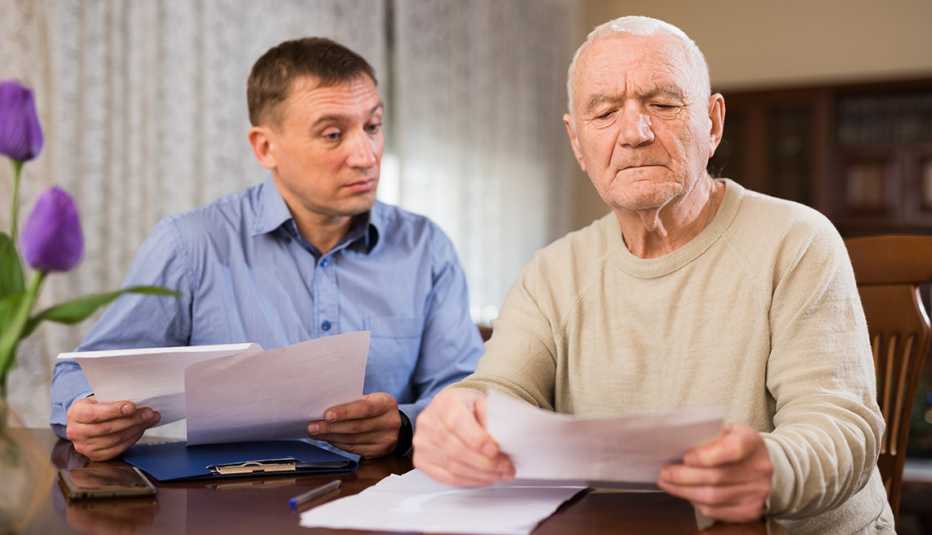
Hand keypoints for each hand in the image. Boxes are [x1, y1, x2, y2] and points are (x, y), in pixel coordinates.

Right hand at [66, 397, 159, 460]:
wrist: (84, 421)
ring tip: (149, 420)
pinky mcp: (94, 456)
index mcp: (76, 413)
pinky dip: (131, 439)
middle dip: (132, 420)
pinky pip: (117, 449)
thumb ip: (113, 400)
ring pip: (114, 440)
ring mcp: (84, 446)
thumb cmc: (95, 406)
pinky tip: (140, 430)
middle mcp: (76, 432)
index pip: (95, 414)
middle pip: (108, 428)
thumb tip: (140, 401)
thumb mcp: (98, 398)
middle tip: (149, 413)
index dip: (114, 410)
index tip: (132, 406)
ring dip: (135, 429)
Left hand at [307, 392, 401, 458]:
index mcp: (387, 403)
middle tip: (313, 426)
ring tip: (316, 433)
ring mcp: (386, 439)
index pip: (365, 408)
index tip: (326, 415)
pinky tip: (328, 439)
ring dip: (331, 437)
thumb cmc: (376, 408)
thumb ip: (353, 402)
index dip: (345, 412)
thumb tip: (324, 409)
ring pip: (353, 440)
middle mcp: (390, 422)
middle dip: (331, 427)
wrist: (396, 424)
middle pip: (356, 427)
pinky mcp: (379, 452)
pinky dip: (338, 444)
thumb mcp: (370, 399)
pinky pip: (354, 449)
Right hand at [412, 388, 514, 485]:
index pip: (459, 425)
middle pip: (458, 450)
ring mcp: (423, 443)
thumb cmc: (465, 406)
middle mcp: (430, 422)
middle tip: (506, 468)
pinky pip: (446, 477)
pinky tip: (483, 478)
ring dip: (481, 475)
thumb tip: (503, 439)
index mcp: (446, 403)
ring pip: (454, 467)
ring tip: (499, 475)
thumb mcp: (481, 400)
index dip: (481, 442)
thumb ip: (491, 416)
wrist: (444, 409)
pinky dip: (468, 481)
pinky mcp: (421, 460)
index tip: (499, 452)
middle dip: (487, 464)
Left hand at [657, 424, 772, 522]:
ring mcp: (757, 492)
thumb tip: (677, 444)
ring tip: (667, 483)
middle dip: (683, 476)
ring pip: (713, 497)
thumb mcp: (727, 430)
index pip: (731, 450)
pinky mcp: (750, 511)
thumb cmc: (735, 444)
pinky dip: (696, 502)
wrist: (764, 465)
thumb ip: (707, 435)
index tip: (685, 457)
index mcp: (752, 442)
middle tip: (664, 472)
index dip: (705, 456)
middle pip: (716, 477)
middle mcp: (759, 469)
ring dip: (684, 491)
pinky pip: (716, 511)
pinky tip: (684, 493)